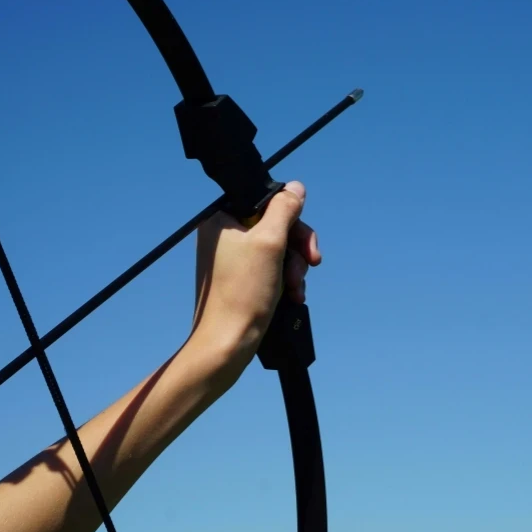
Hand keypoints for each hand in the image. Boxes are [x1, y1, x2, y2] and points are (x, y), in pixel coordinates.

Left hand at [190, 181, 321, 373]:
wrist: (228, 343)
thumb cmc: (244, 293)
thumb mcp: (270, 242)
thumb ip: (284, 209)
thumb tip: (296, 188)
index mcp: (221, 219)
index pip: (267, 200)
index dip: (291, 219)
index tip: (303, 242)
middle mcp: (225, 235)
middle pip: (276, 225)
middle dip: (297, 248)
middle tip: (309, 265)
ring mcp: (233, 258)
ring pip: (280, 248)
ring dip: (295, 267)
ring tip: (295, 289)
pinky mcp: (243, 279)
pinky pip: (273, 267)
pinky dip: (287, 279)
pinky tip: (293, 296)